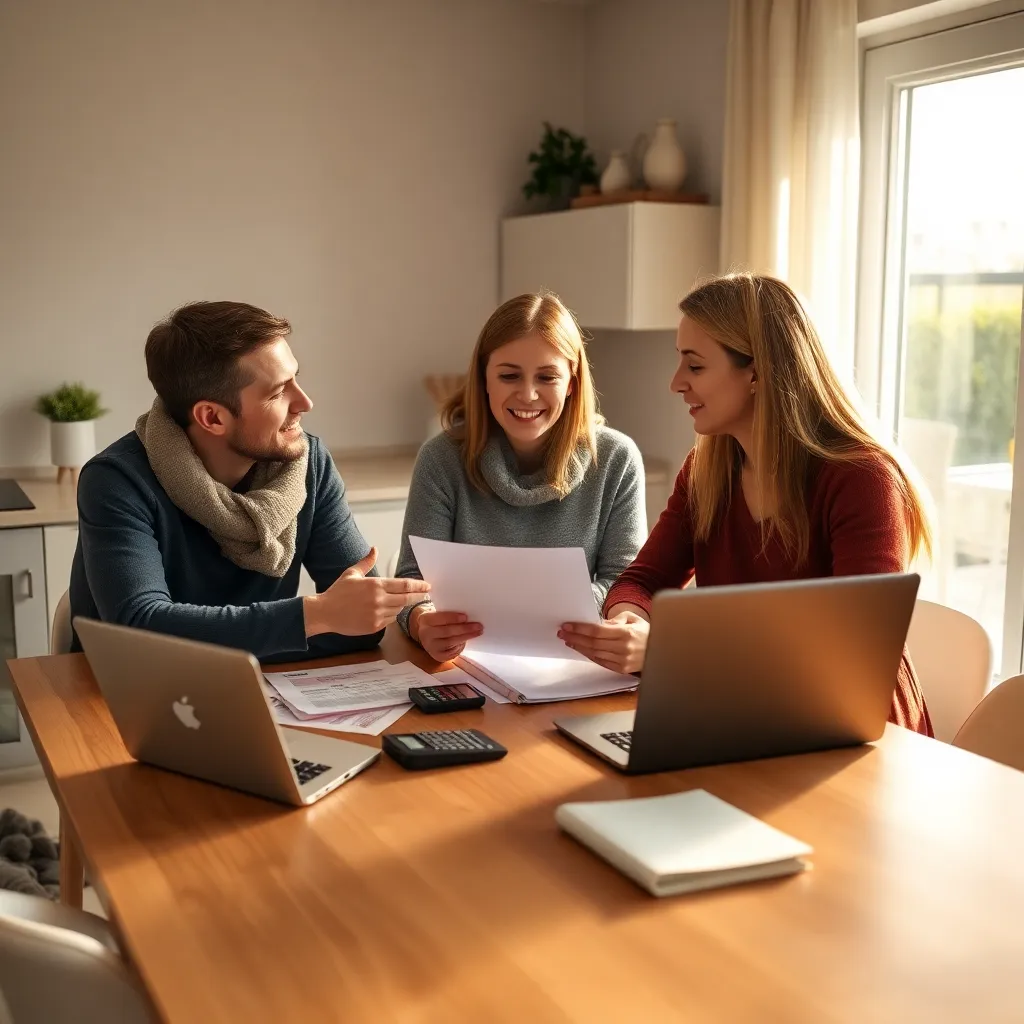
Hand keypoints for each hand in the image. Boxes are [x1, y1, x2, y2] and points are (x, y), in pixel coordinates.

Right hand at [303, 548, 430, 636]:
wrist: (325, 613)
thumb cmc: (337, 592)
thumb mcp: (352, 573)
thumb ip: (367, 562)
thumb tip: (374, 549)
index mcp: (376, 585)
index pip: (404, 585)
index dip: (418, 585)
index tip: (427, 585)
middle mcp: (379, 600)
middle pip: (406, 599)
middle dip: (418, 596)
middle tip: (426, 594)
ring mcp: (377, 614)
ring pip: (398, 610)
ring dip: (401, 605)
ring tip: (400, 601)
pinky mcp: (374, 626)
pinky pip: (390, 620)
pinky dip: (391, 615)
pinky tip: (387, 610)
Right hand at [410, 605, 482, 662]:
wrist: (427, 635)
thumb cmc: (437, 622)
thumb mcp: (438, 614)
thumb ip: (450, 615)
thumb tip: (469, 616)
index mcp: (426, 620)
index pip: (440, 618)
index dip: (453, 618)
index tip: (466, 617)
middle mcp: (425, 634)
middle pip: (447, 632)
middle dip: (464, 629)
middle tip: (478, 626)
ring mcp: (431, 647)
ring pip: (451, 643)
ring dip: (466, 637)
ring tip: (477, 633)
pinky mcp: (437, 656)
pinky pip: (452, 652)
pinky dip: (461, 647)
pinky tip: (467, 641)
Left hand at [558, 609, 650, 673]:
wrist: (661, 650)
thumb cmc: (645, 631)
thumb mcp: (632, 618)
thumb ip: (614, 620)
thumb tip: (596, 624)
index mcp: (626, 633)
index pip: (597, 631)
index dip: (580, 628)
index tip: (567, 625)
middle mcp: (623, 648)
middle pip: (592, 643)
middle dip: (575, 637)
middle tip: (562, 633)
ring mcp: (622, 660)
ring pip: (594, 654)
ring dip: (579, 647)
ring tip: (569, 640)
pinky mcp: (621, 669)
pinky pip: (600, 662)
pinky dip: (588, 655)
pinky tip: (581, 649)